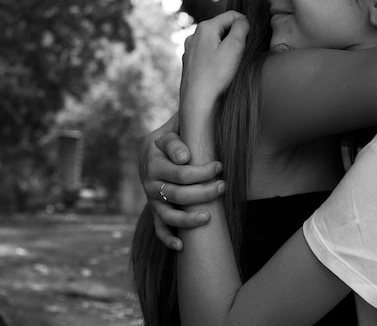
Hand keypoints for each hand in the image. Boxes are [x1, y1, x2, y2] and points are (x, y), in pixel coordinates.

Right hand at [139, 115, 225, 249]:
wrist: (150, 150)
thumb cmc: (169, 138)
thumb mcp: (169, 131)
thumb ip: (176, 139)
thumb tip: (186, 157)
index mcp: (154, 162)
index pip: (181, 172)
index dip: (202, 171)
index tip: (219, 165)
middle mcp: (150, 183)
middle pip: (178, 194)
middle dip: (204, 192)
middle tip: (223, 186)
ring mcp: (152, 199)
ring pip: (169, 215)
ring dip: (188, 219)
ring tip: (209, 217)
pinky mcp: (155, 210)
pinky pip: (159, 228)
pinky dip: (168, 239)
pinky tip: (182, 247)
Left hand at [180, 10, 248, 131]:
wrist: (198, 103)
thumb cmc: (217, 76)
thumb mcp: (235, 48)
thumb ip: (241, 28)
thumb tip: (243, 21)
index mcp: (205, 28)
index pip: (232, 15)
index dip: (246, 24)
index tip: (251, 41)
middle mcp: (194, 36)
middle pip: (223, 28)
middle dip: (235, 38)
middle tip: (242, 55)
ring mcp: (190, 51)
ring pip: (216, 42)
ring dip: (227, 49)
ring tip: (232, 66)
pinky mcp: (190, 65)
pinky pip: (209, 54)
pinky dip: (218, 59)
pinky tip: (221, 73)